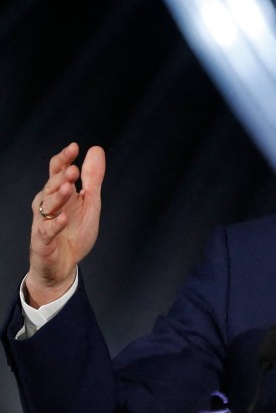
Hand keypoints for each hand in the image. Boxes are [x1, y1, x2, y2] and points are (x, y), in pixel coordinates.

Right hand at [25, 143, 104, 307]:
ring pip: (47, 206)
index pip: (58, 171)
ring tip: (68, 188)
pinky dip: (55, 225)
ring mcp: (43, 222)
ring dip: (57, 196)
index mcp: (60, 193)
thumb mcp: (89, 202)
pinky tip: (64, 218)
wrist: (64, 265)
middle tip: (73, 169)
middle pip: (51, 186)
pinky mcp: (42, 241)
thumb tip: (96, 149)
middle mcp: (48, 205)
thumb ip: (92, 178)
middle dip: (61, 177)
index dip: (64, 159)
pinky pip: (47, 231)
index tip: (74, 147)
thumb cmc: (74, 231)